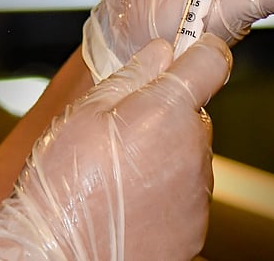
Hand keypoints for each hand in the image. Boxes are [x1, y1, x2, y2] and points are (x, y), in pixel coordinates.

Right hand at [0, 35, 231, 259]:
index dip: (199, 52)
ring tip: (119, 174)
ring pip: (190, 152)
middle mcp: (194, 148)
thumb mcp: (82, 117)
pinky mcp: (196, 222)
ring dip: (165, 153)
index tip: (187, 53)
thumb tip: (160, 52)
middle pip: (194, 112)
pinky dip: (166, 189)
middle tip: (121, 133)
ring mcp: (198, 188)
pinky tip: (130, 200)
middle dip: (167, 113)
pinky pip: (187, 189)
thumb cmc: (62, 191)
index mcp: (168, 111)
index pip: (211, 61)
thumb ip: (129, 78)